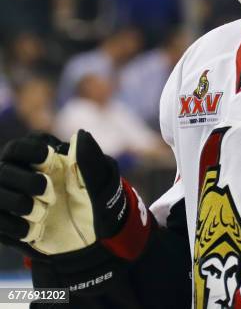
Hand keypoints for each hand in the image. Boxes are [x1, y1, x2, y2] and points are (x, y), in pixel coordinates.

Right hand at [0, 131, 151, 291]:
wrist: (95, 239)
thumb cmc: (98, 202)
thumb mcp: (100, 182)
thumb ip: (89, 158)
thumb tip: (79, 134)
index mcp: (46, 161)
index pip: (20, 147)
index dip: (30, 150)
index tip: (47, 157)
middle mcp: (25, 178)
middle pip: (4, 169)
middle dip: (25, 180)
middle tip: (48, 193)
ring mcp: (15, 201)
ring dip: (18, 203)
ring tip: (43, 213)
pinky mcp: (10, 224)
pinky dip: (15, 226)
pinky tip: (34, 231)